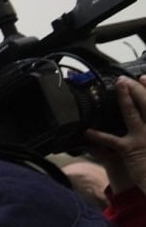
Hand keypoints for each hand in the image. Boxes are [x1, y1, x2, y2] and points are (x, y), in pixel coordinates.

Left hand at [85, 75, 145, 193]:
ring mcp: (144, 138)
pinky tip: (88, 132)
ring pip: (133, 114)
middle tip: (125, 78)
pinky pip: (111, 140)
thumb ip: (141, 128)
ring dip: (124, 98)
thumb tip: (139, 117)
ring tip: (118, 86)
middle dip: (136, 88)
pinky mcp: (130, 149)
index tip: (143, 77)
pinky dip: (98, 136)